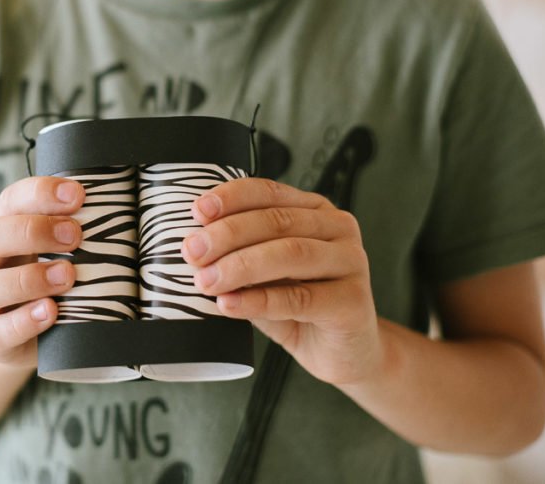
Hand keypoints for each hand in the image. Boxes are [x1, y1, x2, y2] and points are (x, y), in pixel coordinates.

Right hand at [0, 176, 83, 366]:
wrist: (13, 338)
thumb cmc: (40, 283)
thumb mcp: (48, 252)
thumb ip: (68, 231)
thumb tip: (114, 208)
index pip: (9, 200)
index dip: (40, 194)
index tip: (78, 194)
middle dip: (33, 231)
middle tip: (75, 235)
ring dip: (29, 278)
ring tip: (67, 275)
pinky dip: (24, 321)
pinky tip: (50, 312)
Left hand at [181, 178, 382, 385]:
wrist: (343, 353)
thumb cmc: (299, 307)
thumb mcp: (264, 274)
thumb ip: (238, 255)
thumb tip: (191, 247)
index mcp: (313, 210)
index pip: (268, 192)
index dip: (231, 198)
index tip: (197, 212)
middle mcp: (337, 228)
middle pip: (276, 221)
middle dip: (227, 235)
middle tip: (192, 253)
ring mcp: (351, 263)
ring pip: (289, 254)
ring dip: (240, 266)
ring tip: (206, 281)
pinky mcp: (353, 302)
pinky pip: (299, 297)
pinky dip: (258, 300)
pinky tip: (229, 305)